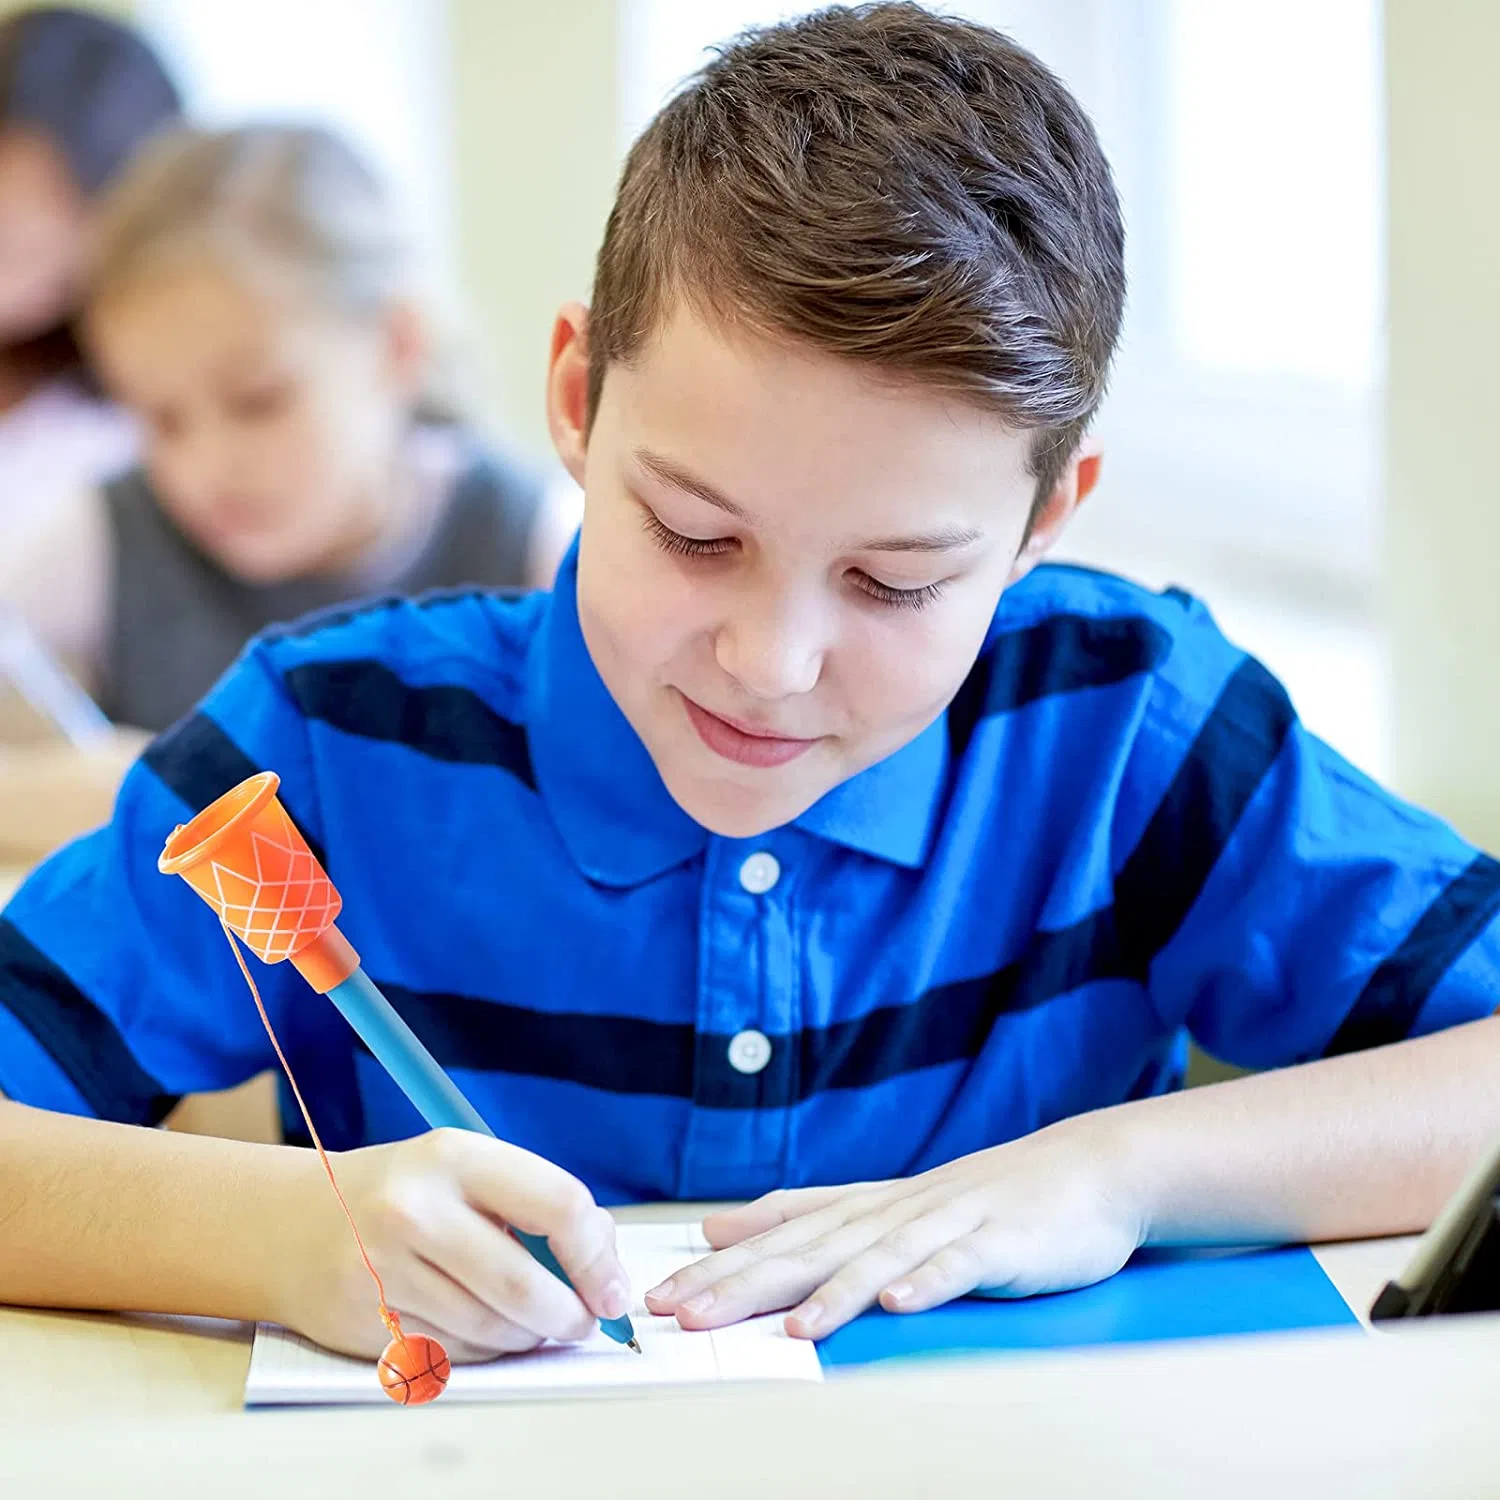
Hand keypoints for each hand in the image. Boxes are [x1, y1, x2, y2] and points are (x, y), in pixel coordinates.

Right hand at [273, 1129, 629, 1361]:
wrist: (295, 1223)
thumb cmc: (405, 1192)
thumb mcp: (466, 1169)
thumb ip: (536, 1203)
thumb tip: (605, 1263)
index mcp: (454, 1156)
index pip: (558, 1204)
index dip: (598, 1256)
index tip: (613, 1287)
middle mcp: (415, 1210)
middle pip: (525, 1285)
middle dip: (571, 1315)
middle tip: (585, 1321)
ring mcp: (384, 1269)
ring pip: (492, 1330)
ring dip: (529, 1336)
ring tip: (537, 1323)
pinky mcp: (366, 1322)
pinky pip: (455, 1354)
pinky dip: (487, 1350)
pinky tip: (485, 1328)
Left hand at [645, 1121, 1143, 1338]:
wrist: (1082, 1172)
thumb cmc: (981, 1199)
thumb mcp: (885, 1204)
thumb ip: (807, 1213)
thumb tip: (722, 1223)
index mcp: (866, 1207)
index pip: (781, 1235)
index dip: (723, 1266)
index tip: (663, 1293)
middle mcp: (895, 1211)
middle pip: (811, 1247)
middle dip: (747, 1282)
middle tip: (689, 1312)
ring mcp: (947, 1224)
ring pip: (879, 1257)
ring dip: (834, 1292)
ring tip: (791, 1328)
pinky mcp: (997, 1243)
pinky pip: (959, 1265)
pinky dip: (929, 1282)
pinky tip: (900, 1303)